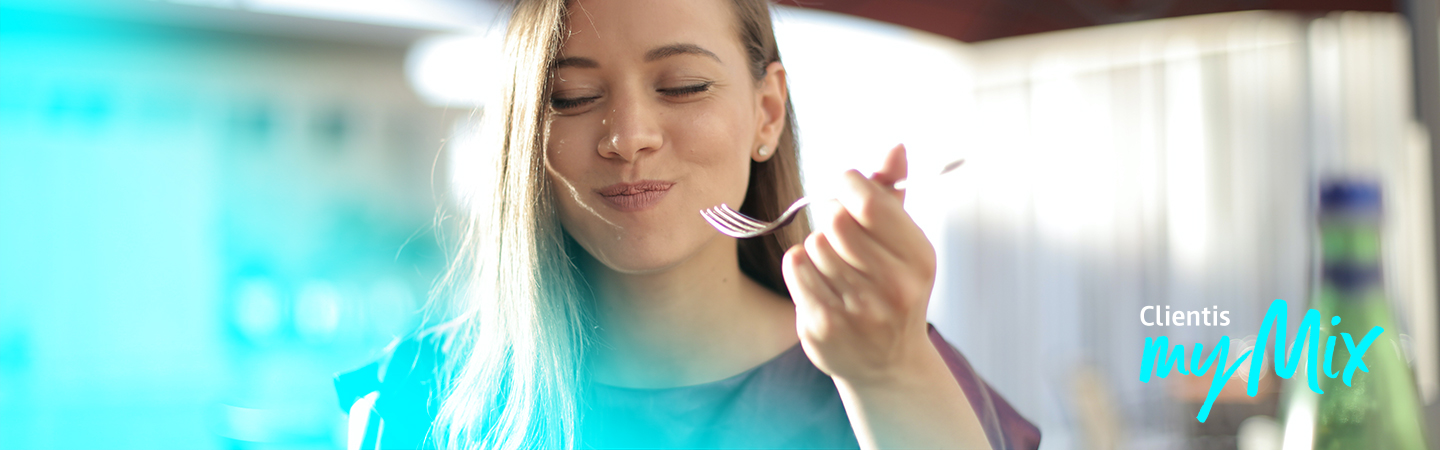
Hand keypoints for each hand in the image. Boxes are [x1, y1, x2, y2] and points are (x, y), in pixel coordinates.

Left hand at [782, 144, 938, 386]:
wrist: (888, 364)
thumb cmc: (894, 289)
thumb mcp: (905, 243)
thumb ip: (894, 194)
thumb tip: (895, 147)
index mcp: (918, 258)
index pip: (869, 202)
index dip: (847, 183)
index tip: (845, 185)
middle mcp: (893, 287)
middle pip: (836, 220)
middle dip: (832, 216)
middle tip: (840, 230)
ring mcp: (858, 310)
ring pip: (814, 243)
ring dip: (818, 246)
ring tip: (836, 266)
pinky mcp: (823, 326)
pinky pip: (796, 266)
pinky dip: (801, 265)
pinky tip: (819, 281)